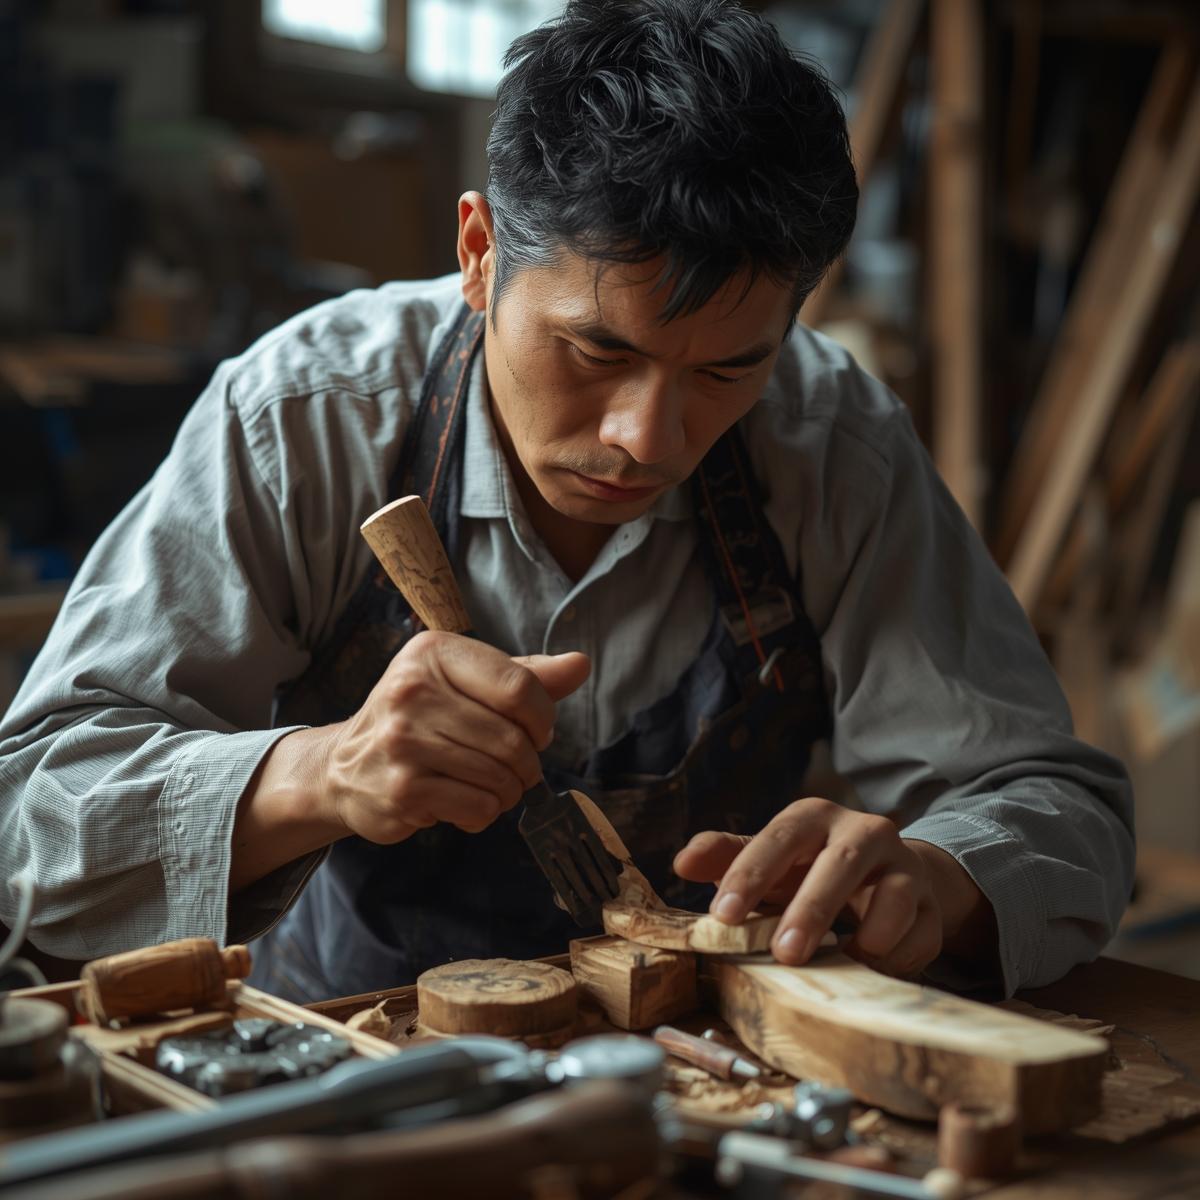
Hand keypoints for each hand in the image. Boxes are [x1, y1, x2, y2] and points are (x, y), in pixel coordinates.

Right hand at [322, 631, 589, 843]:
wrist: (344, 766)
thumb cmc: (419, 718)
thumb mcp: (467, 683)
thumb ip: (525, 676)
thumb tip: (580, 664)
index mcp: (433, 653)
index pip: (519, 687)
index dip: (542, 718)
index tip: (536, 732)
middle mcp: (412, 691)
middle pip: (513, 738)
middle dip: (527, 763)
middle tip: (516, 768)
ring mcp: (403, 742)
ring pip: (499, 776)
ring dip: (508, 791)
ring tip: (492, 786)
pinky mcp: (401, 789)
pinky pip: (478, 808)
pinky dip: (484, 813)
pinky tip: (464, 803)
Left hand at [673, 797, 945, 977]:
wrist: (884, 875)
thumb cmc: (808, 867)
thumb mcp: (766, 859)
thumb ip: (725, 858)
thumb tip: (681, 863)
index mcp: (814, 817)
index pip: (779, 838)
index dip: (750, 874)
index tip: (722, 916)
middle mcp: (864, 832)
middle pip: (841, 864)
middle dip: (812, 910)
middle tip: (785, 954)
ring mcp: (904, 867)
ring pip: (896, 897)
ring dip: (868, 935)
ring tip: (843, 961)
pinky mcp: (931, 905)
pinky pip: (920, 936)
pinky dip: (896, 958)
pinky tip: (873, 970)